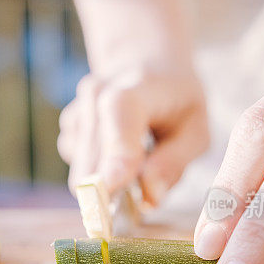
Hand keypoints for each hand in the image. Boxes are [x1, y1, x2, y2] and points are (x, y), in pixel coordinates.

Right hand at [58, 68, 208, 203]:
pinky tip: (120, 154)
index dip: (114, 152)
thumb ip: (174, 163)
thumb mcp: (196, 130)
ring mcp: (78, 109)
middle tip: (147, 191)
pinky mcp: (67, 128)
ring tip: (138, 160)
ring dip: (110, 181)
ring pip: (84, 171)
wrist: (145, 67)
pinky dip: (100, 173)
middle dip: (116, 189)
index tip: (113, 186)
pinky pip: (79, 168)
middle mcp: (97, 93)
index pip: (119, 113)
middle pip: (94, 157)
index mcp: (137, 86)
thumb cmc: (176, 103)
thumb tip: (148, 197)